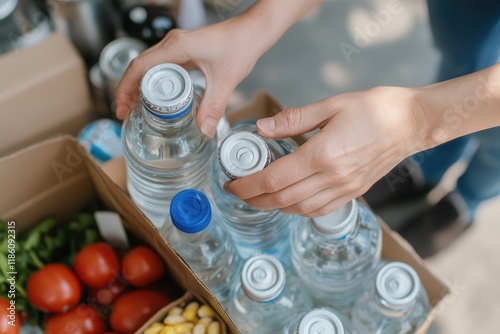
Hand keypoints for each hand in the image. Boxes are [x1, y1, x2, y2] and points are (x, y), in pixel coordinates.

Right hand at [115, 17, 261, 136]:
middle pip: (139, 67)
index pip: (139, 67)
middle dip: (128, 90)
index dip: (125, 88)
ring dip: (140, 86)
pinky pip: (161, 66)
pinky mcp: (184, 50)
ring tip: (136, 107)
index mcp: (177, 47)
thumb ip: (213, 107)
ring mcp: (177, 46)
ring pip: (149, 66)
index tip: (121, 108)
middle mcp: (172, 44)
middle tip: (126, 113)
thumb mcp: (225, 80)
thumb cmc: (240, 46)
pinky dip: (154, 81)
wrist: (252, 31)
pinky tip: (158, 97)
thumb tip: (203, 130)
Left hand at [225, 86, 427, 216]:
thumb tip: (261, 128)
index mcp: (322, 154)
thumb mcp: (330, 105)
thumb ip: (292, 119)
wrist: (411, 123)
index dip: (247, 185)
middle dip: (254, 199)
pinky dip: (297, 210)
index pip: (274, 180)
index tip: (231, 183)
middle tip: (237, 191)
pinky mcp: (354, 192)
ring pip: (299, 209)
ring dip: (273, 206)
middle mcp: (332, 178)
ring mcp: (345, 189)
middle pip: (282, 199)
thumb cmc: (374, 109)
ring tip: (257, 196)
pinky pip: (319, 210)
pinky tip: (288, 202)